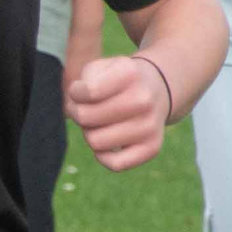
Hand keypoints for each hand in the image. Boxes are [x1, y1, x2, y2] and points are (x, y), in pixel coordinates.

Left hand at [65, 52, 173, 169]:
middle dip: (79, 114)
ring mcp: (150, 125)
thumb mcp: (100, 67)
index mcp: (129, 74)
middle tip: (86, 108)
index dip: (75, 94)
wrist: (156, 90)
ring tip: (98, 122)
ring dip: (90, 133)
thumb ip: (81, 82)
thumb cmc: (116, 80)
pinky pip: (115, 164)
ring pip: (95, 142)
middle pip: (86, 118)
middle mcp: (144, 99)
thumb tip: (75, 110)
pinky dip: (103, 156)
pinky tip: (106, 143)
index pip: (87, 92)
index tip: (81, 91)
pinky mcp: (152, 147)